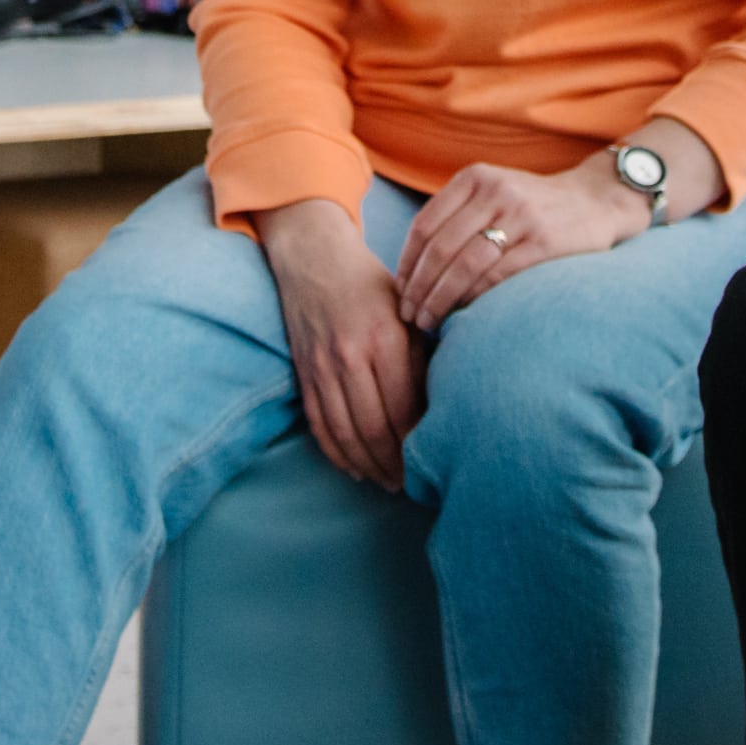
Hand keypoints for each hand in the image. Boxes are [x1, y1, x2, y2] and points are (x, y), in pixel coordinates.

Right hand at [260, 198, 425, 490]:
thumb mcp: (408, 311)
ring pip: (345, 433)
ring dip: (368, 465)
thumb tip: (442, 408)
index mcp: (384, 339)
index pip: (404, 408)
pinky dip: (337, 452)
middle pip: (374, 429)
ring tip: (389, 483)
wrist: (313, 259)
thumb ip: (422, 357)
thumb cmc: (371, 285)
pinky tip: (356, 467)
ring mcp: (321, 368)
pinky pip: (319, 424)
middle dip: (395, 464)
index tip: (434, 460)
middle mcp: (350, 356)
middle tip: (414, 486)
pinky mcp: (303, 374)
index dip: (418, 443)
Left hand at [393, 161, 646, 330]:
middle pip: (440, 248)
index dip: (407, 263)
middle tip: (409, 315)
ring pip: (464, 264)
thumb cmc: (535, 205)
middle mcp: (495, 191)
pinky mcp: (545, 241)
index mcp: (474, 177)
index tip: (400, 292)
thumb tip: (414, 267)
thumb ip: (459, 215)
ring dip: (440, 298)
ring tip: (429, 321)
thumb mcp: (495, 192)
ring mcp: (521, 215)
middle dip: (418, 288)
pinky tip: (463, 315)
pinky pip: (497, 275)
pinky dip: (474, 298)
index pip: (425, 225)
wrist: (598, 200)